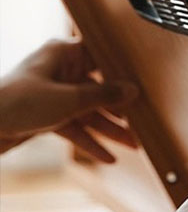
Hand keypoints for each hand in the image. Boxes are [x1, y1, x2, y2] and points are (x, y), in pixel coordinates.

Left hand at [0, 38, 137, 161]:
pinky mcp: (46, 115)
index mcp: (64, 53)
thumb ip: (103, 96)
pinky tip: (108, 158)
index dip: (124, 70)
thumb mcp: (68, 100)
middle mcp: (60, 70)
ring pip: (88, 111)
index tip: (146, 82)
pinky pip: (74, 126)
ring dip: (109, 129)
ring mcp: (53, 93)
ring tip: (134, 146)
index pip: (101, 56)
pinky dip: (89, 141)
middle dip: (120, 109)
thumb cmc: (18, 102)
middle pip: (98, 88)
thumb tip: (131, 90)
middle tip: (144, 121)